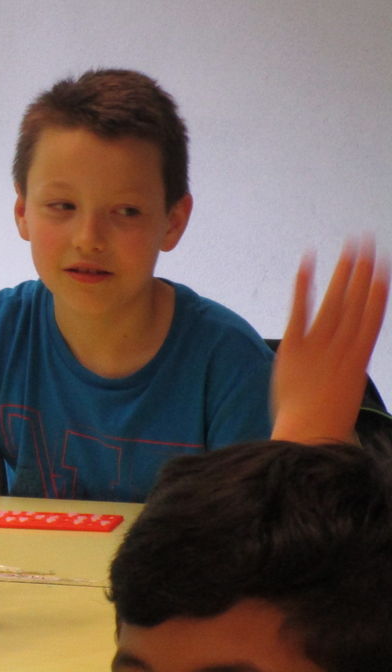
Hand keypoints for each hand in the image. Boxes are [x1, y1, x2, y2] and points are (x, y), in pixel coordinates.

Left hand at [272, 239, 389, 442]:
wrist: (308, 434)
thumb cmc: (325, 416)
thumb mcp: (346, 385)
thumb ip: (347, 360)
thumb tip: (351, 347)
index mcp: (358, 357)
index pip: (372, 315)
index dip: (378, 289)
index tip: (384, 265)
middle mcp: (342, 346)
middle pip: (355, 302)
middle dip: (363, 270)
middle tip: (368, 241)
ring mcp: (318, 345)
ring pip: (334, 302)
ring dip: (342, 273)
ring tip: (349, 247)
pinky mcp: (293, 346)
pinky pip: (299, 310)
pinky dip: (303, 286)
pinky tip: (307, 262)